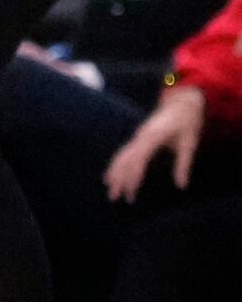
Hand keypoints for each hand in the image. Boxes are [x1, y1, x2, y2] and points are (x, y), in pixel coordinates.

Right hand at [107, 85, 205, 199]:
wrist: (182, 103)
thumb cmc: (187, 123)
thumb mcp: (189, 144)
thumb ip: (183, 165)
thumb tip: (181, 186)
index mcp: (152, 137)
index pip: (138, 160)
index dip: (133, 177)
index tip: (130, 192)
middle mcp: (141, 137)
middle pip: (125, 160)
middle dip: (119, 179)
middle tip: (115, 198)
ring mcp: (138, 136)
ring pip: (121, 156)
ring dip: (115, 173)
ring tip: (111, 190)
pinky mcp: (139, 138)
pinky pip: (124, 153)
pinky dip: (117, 165)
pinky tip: (112, 175)